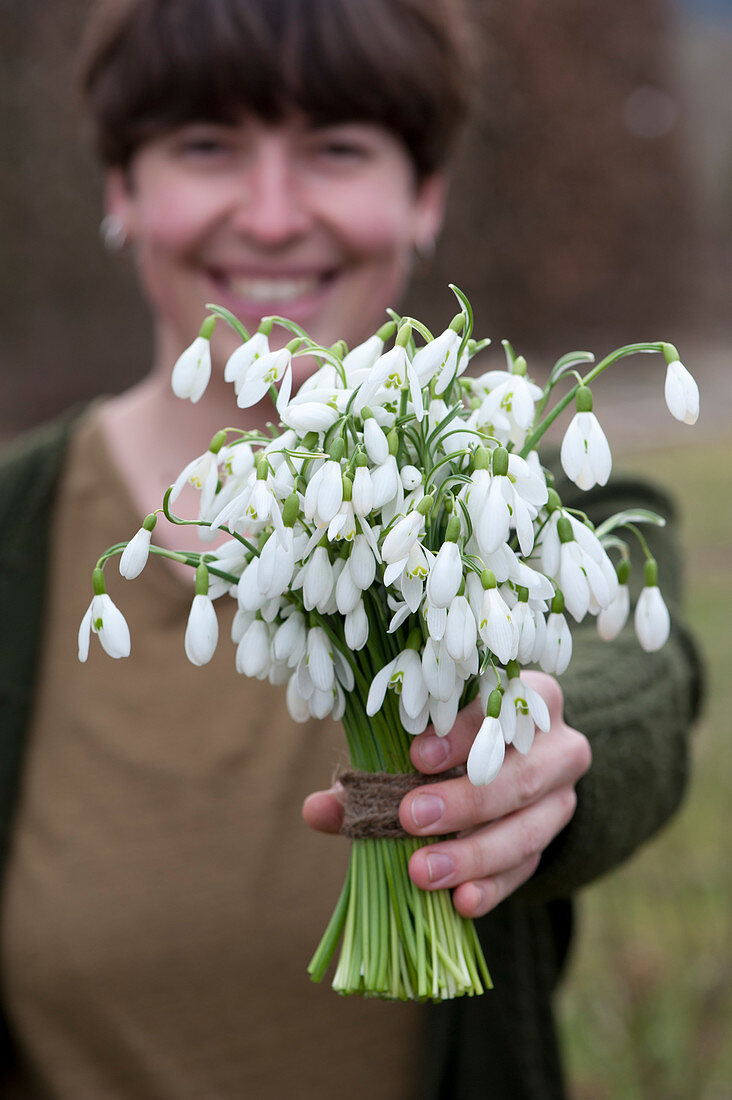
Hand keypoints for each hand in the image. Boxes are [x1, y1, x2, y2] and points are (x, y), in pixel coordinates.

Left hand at [302, 672, 590, 918]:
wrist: (510, 762)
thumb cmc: (448, 742)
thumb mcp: (418, 742)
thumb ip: (375, 769)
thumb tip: (318, 809)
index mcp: (521, 698)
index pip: (497, 709)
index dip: (458, 733)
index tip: (416, 756)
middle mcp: (555, 744)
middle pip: (518, 774)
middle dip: (463, 801)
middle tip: (411, 818)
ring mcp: (562, 795)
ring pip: (528, 828)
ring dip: (473, 853)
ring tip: (423, 872)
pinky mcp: (554, 839)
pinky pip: (527, 868)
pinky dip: (492, 886)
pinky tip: (461, 903)